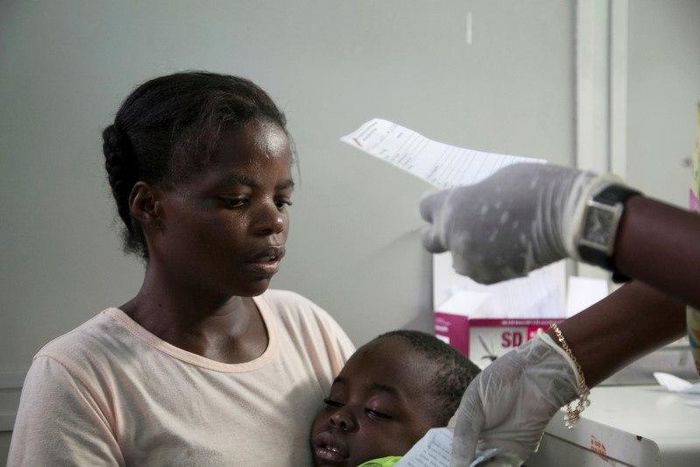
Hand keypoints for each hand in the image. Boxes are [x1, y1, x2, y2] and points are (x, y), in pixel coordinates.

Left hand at [419, 163, 613, 282]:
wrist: (565, 216)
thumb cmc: (533, 187)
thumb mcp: (493, 182)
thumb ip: (472, 199)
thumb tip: (468, 208)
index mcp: (452, 206)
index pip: (425, 208)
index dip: (435, 206)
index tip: (445, 205)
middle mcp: (454, 236)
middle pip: (430, 241)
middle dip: (441, 235)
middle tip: (460, 228)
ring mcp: (471, 260)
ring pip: (458, 259)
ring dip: (469, 252)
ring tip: (494, 240)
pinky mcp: (490, 277)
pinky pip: (479, 270)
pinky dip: (489, 263)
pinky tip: (508, 250)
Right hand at [450, 334, 579, 465]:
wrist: (535, 377)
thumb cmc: (500, 381)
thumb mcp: (473, 404)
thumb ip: (463, 436)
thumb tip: (455, 465)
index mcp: (460, 425)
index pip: (445, 448)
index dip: (439, 458)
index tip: (432, 465)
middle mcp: (476, 439)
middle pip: (462, 461)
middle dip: (457, 466)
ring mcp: (495, 447)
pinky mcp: (515, 455)